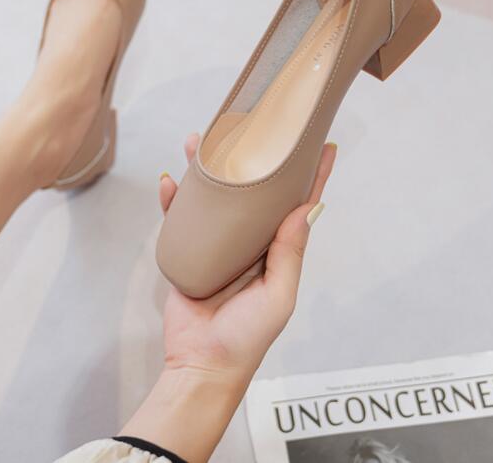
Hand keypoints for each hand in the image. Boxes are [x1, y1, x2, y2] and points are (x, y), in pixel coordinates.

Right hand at [120, 136, 335, 462]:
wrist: (201, 364)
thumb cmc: (246, 338)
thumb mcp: (277, 298)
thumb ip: (289, 254)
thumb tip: (307, 209)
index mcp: (277, 251)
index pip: (299, 205)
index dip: (312, 176)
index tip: (322, 145)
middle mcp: (250, 241)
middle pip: (252, 190)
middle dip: (251, 159)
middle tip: (248, 127)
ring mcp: (218, 244)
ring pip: (215, 196)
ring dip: (208, 169)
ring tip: (200, 141)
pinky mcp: (189, 251)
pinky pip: (180, 218)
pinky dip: (174, 200)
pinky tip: (170, 181)